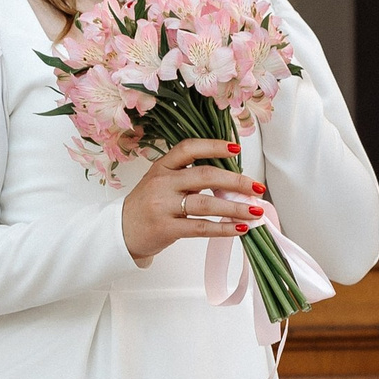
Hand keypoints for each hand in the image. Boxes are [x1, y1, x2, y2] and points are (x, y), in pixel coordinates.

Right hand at [120, 137, 263, 267]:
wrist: (120, 232)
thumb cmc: (146, 206)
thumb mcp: (160, 182)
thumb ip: (187, 177)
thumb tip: (229, 180)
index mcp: (162, 167)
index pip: (189, 148)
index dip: (214, 146)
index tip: (236, 149)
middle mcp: (163, 183)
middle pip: (205, 176)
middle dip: (236, 181)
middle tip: (257, 188)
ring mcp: (163, 206)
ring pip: (206, 204)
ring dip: (235, 208)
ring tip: (255, 211)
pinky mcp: (167, 229)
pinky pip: (201, 228)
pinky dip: (224, 228)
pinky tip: (239, 229)